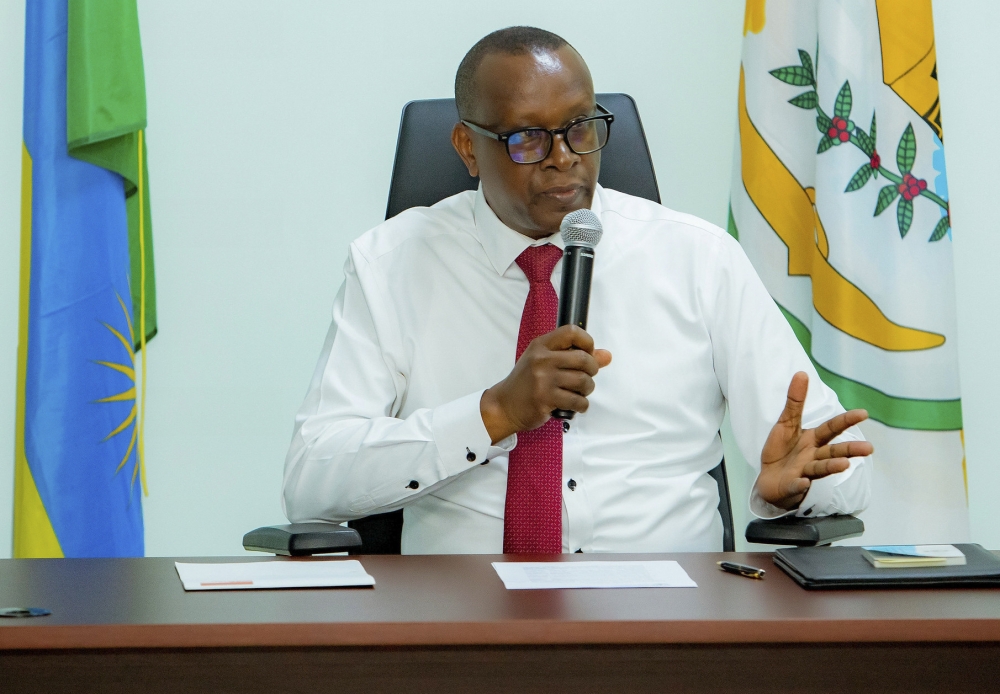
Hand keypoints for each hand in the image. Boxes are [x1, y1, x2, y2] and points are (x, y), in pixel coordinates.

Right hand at [480, 325, 611, 442]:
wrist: (505, 405)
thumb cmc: (526, 383)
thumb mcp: (545, 363)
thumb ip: (575, 356)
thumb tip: (606, 356)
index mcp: (541, 345)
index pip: (571, 332)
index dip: (587, 342)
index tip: (588, 353)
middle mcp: (541, 359)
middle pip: (583, 359)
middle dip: (592, 370)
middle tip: (586, 377)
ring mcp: (543, 379)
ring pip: (583, 381)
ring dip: (587, 389)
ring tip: (579, 392)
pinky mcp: (545, 399)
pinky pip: (577, 401)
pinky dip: (581, 405)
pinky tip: (575, 405)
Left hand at [756, 371, 873, 509]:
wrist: (768, 480)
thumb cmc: (782, 450)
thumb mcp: (786, 423)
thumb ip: (795, 402)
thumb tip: (802, 372)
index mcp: (814, 440)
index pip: (832, 428)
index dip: (846, 420)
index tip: (864, 412)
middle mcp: (814, 456)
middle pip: (833, 452)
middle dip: (850, 450)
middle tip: (869, 448)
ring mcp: (804, 472)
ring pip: (820, 469)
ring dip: (831, 467)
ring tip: (844, 464)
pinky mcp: (791, 486)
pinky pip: (795, 485)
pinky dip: (799, 485)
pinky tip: (802, 482)